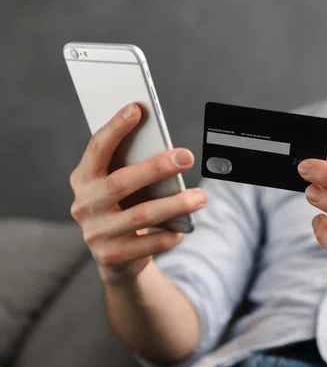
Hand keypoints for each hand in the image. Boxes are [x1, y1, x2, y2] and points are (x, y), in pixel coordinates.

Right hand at [69, 103, 206, 284]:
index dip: (115, 128)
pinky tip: (184, 229)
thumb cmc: (126, 208)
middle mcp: (84, 205)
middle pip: (121, 183)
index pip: (97, 148)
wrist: (117, 258)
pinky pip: (147, 244)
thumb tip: (168, 150)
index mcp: (83, 179)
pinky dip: (168, 236)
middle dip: (156, 167)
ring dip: (175, 204)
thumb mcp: (123, 187)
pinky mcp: (111, 257)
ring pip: (140, 216)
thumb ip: (134, 167)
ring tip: (201, 196)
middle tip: (187, 156)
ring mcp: (95, 233)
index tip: (137, 108)